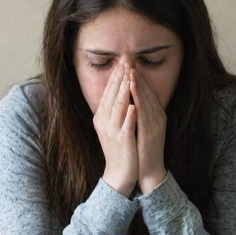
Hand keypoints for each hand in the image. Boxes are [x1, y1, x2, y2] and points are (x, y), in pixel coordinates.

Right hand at [93, 63, 137, 196]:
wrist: (119, 174)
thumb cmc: (118, 149)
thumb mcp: (111, 127)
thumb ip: (113, 110)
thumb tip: (117, 92)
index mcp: (101, 117)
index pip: (108, 92)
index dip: (115, 76)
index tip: (122, 61)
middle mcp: (104, 121)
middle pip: (112, 95)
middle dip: (119, 76)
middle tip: (126, 60)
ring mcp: (112, 130)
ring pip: (118, 106)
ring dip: (124, 89)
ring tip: (130, 75)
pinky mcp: (123, 140)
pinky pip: (127, 124)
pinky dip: (130, 114)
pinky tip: (134, 105)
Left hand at [129, 68, 166, 193]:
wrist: (149, 171)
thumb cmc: (143, 151)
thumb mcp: (143, 129)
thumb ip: (140, 114)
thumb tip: (132, 100)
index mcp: (157, 115)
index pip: (148, 92)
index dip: (140, 78)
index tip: (130, 64)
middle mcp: (158, 117)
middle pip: (149, 92)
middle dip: (138, 76)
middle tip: (129, 60)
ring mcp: (156, 124)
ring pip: (147, 99)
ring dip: (139, 84)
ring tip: (131, 70)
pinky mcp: (151, 132)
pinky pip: (144, 111)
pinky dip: (139, 98)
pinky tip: (133, 89)